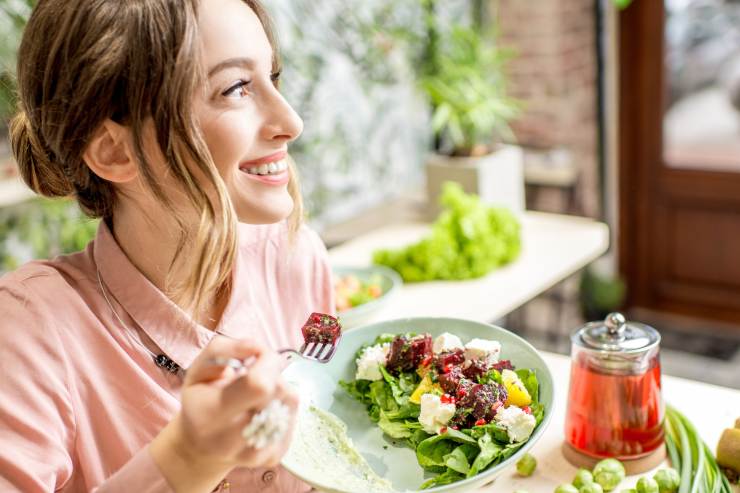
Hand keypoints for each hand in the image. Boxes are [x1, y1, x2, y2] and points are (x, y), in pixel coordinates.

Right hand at [150, 337, 298, 492]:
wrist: (200, 448)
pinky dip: (283, 406)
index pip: (258, 384)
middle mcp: (231, 440)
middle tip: (255, 376)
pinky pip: (294, 416)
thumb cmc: (200, 401)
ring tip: (256, 395)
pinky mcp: (273, 458)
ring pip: (290, 401)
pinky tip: (263, 410)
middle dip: (273, 373)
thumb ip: (224, 349)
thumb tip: (258, 347)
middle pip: (279, 390)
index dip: (267, 362)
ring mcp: (255, 454)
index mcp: (210, 414)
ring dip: (279, 389)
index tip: (257, 356)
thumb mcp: (198, 369)